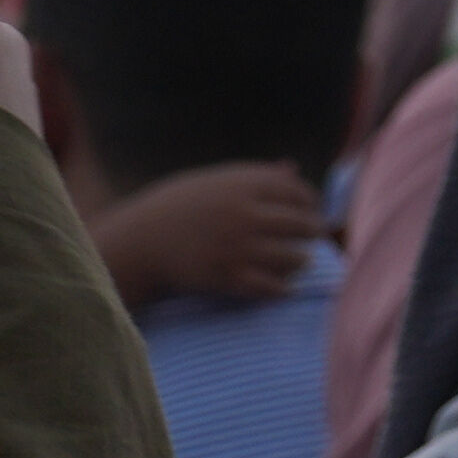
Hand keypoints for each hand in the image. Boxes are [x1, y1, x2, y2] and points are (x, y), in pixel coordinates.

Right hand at [85, 160, 329, 308]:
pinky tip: (284, 287)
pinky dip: (281, 288)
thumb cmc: (181, 205)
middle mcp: (246, 214)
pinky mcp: (226, 277)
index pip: (297, 192)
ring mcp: (237, 247)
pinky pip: (268, 286)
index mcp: (245, 185)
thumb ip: (257, 176)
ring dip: (302, 260)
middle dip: (313, 230)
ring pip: (291, 257)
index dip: (311, 201)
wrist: (141, 239)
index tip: (312, 209)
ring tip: (302, 261)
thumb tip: (293, 168)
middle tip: (316, 235)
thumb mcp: (218, 181)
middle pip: (300, 224)